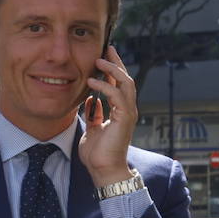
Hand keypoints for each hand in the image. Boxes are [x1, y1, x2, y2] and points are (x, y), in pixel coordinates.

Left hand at [79, 45, 138, 185]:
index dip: (113, 69)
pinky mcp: (124, 118)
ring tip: (98, 61)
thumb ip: (93, 114)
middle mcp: (127, 109)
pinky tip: (91, 81)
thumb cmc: (98, 152)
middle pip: (126, 79)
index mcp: (120, 110)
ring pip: (126, 84)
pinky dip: (104, 87)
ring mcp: (128, 113)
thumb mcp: (92, 128)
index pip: (119, 84)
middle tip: (107, 48)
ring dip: (113, 70)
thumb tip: (90, 100)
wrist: (103, 169)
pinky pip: (117, 97)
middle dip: (117, 63)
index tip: (104, 55)